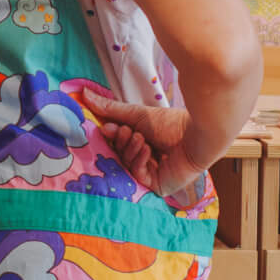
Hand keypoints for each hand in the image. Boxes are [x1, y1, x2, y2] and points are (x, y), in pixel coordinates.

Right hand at [81, 87, 208, 205]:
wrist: (195, 135)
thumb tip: (84, 93)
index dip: (110, 137)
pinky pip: (138, 175)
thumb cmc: (171, 123)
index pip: (116, 144)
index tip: (107, 127)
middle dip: (121, 143)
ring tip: (140, 137)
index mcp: (140, 143)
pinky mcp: (157, 186)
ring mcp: (151, 174)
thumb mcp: (136, 115)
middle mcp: (145, 159)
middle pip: (119, 156)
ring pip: (127, 165)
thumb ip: (110, 109)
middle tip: (126, 131)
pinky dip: (139, 160)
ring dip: (131, 149)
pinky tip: (147, 149)